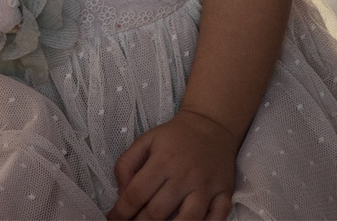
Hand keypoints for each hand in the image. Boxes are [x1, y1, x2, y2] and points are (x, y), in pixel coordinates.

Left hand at [111, 107, 238, 218]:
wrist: (211, 124)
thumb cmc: (175, 137)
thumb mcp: (145, 140)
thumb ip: (126, 164)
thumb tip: (121, 194)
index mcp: (163, 161)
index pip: (136, 194)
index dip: (121, 212)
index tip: (112, 220)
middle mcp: (184, 176)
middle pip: (157, 212)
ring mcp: (206, 187)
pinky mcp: (224, 193)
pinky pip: (217, 219)